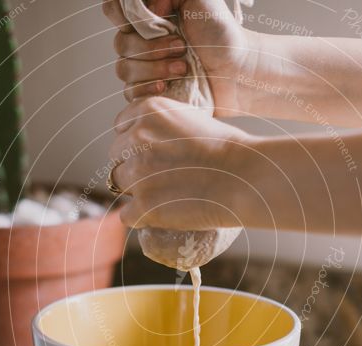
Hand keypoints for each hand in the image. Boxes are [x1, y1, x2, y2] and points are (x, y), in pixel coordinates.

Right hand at [102, 0, 257, 115]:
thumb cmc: (221, 34)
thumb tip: (148, 8)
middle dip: (150, 47)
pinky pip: (130, 92)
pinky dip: (148, 87)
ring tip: (183, 67)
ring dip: (154, 67)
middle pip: (120, 43)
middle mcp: (142, 42)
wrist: (236, 70)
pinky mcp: (149, 93)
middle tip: (181, 47)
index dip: (120, 14)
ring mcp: (144, 69)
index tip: (140, 21)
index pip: (115, 10)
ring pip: (124, 68)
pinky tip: (166, 85)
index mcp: (150, 18)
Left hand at [109, 96, 254, 229]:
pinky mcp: (144, 206)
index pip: (121, 126)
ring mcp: (138, 174)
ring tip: (160, 195)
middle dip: (133, 164)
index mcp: (148, 111)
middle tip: (157, 176)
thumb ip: (166, 126)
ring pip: (118, 183)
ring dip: (135, 190)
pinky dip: (140, 217)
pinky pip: (126, 215)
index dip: (134, 141)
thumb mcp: (193, 119)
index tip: (150, 151)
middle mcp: (137, 139)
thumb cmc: (230, 149)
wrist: (245, 176)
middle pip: (116, 155)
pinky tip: (157, 215)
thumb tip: (157, 141)